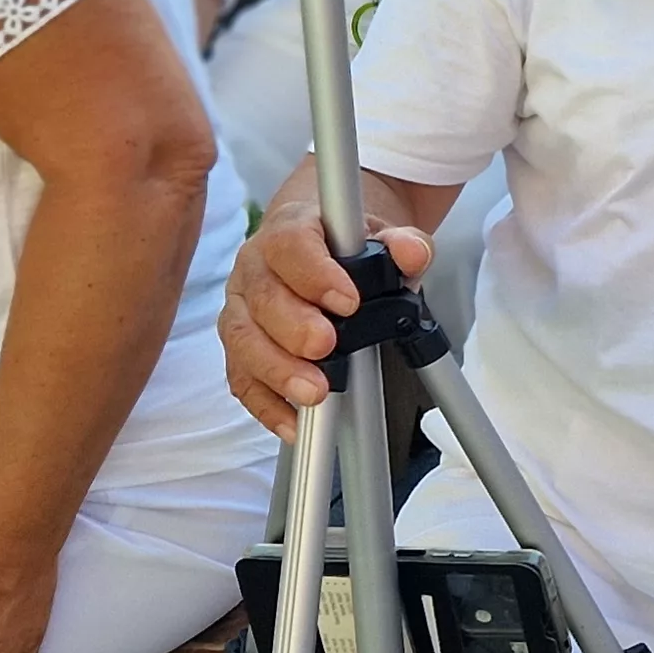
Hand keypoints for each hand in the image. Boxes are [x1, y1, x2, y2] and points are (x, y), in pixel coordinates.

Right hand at [217, 203, 433, 435]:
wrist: (320, 242)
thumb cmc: (344, 242)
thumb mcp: (380, 233)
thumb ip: (402, 243)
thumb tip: (412, 253)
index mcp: (288, 230)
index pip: (291, 245)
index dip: (315, 273)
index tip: (348, 301)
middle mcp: (255, 268)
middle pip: (262, 299)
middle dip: (294, 329)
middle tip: (326, 347)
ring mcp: (242, 308)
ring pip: (244, 340)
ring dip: (277, 370)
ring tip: (314, 391)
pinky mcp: (241, 346)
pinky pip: (243, 378)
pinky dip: (267, 404)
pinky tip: (294, 421)